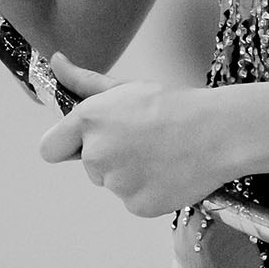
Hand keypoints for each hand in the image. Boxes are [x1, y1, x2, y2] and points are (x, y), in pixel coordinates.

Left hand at [37, 54, 268, 217]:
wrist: (219, 132)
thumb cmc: (174, 104)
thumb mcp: (126, 87)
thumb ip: (83, 81)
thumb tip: (55, 62)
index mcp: (89, 120)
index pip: (50, 148)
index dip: (67, 146)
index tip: (86, 142)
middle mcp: (96, 154)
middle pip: (88, 166)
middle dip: (109, 156)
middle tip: (144, 139)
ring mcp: (116, 183)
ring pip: (113, 183)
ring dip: (131, 173)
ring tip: (162, 154)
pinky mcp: (137, 205)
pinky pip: (133, 200)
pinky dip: (149, 191)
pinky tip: (169, 171)